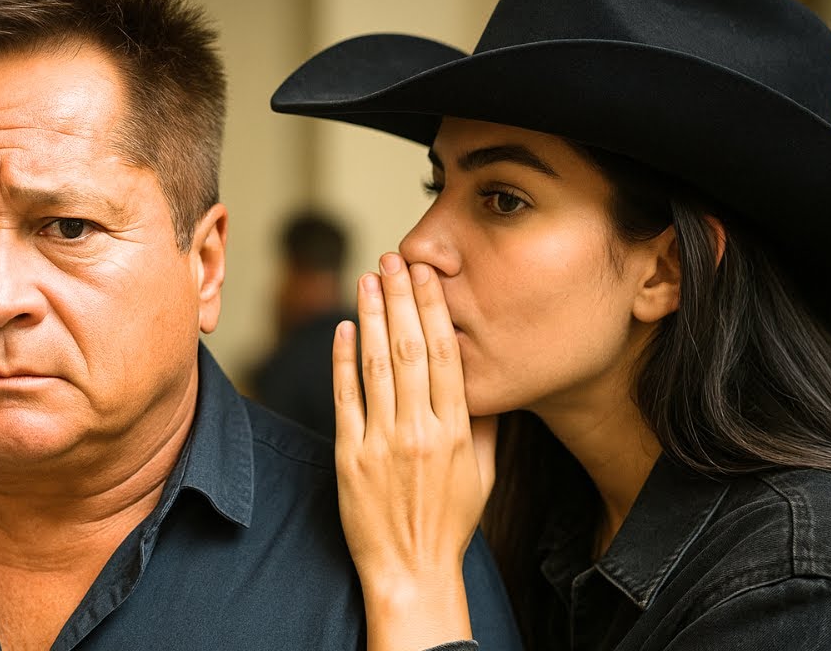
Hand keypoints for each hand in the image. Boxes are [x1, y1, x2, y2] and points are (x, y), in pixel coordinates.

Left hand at [333, 253, 497, 650]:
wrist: (411, 570)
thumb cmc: (450, 522)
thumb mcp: (483, 474)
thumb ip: (485, 424)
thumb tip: (488, 380)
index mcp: (457, 430)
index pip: (446, 355)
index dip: (435, 309)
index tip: (428, 276)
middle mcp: (421, 430)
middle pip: (410, 349)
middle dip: (401, 298)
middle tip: (394, 259)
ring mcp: (383, 442)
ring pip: (376, 365)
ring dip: (371, 316)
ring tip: (368, 279)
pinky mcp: (351, 456)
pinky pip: (346, 398)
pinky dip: (343, 360)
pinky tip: (344, 328)